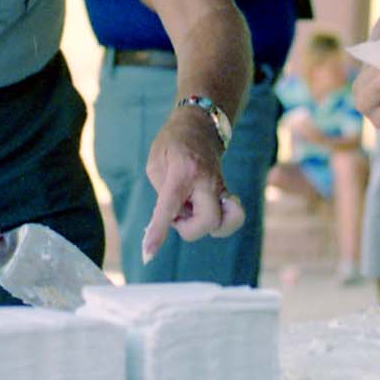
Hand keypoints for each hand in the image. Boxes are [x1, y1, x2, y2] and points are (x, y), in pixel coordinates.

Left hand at [140, 104, 245, 261]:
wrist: (200, 126)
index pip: (170, 206)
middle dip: (187, 228)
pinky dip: (219, 224)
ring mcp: (221, 188)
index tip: (148, 253)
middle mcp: (207, 181)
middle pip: (207, 222)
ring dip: (201, 226)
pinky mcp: (226, 195)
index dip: (159, 231)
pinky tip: (204, 211)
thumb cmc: (172, 143)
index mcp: (183, 171)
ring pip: (222, 224)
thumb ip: (161, 194)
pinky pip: (231, 219)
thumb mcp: (155, 162)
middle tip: (176, 211)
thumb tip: (172, 221)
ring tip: (189, 210)